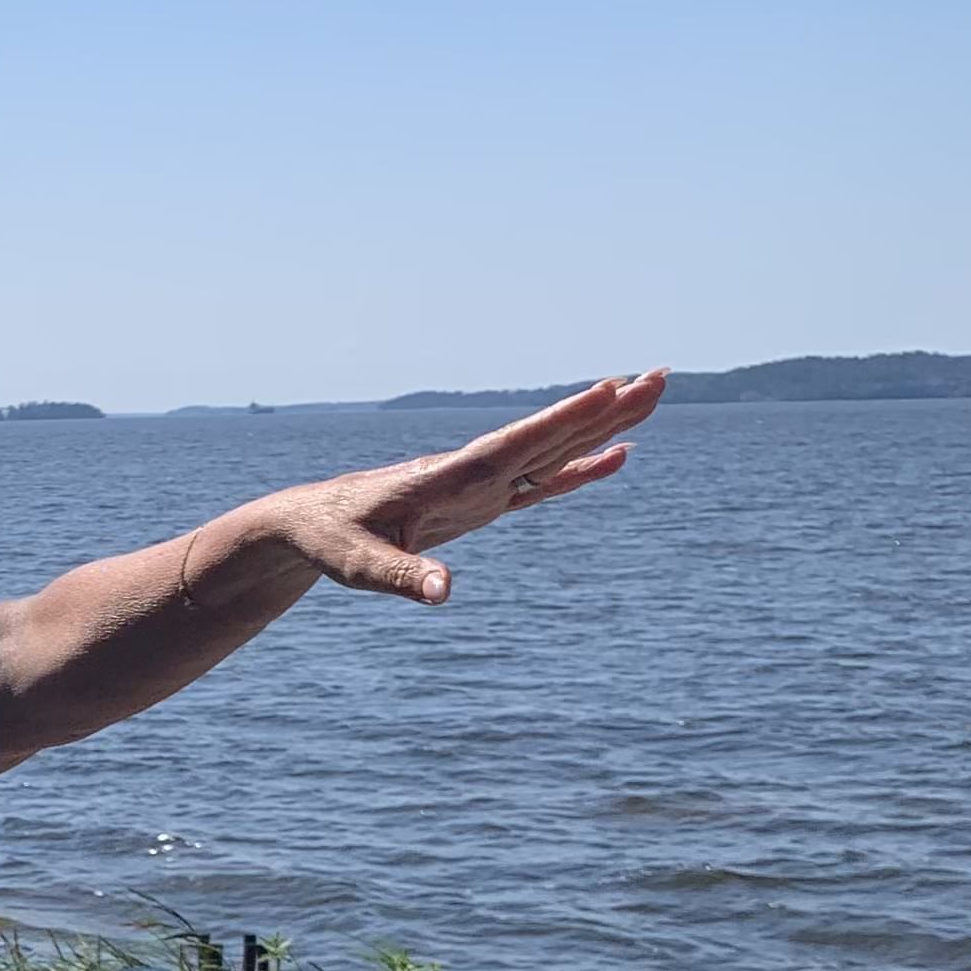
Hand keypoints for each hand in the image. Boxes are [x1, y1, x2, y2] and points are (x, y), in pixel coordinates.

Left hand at [252, 371, 666, 606]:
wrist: (309, 523)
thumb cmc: (330, 542)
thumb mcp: (359, 567)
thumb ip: (402, 578)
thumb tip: (444, 594)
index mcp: (446, 479)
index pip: (513, 447)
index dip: (560, 422)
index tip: (608, 389)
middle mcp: (472, 472)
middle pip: (549, 437)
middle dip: (604, 410)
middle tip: (661, 376)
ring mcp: (481, 484)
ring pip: (552, 450)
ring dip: (601, 425)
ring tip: (651, 393)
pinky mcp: (481, 500)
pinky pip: (541, 482)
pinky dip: (579, 468)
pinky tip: (615, 456)